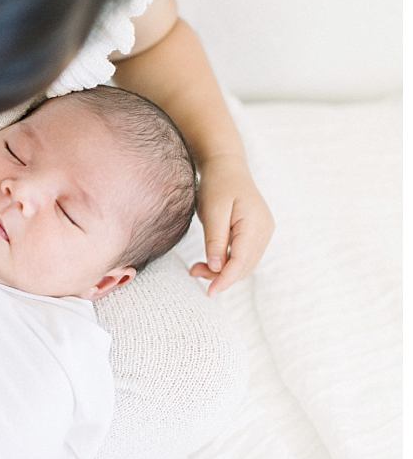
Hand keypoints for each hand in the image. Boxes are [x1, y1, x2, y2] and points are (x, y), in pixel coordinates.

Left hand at [189, 155, 274, 295]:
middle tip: (193, 272)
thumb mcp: (212, 211)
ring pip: (244, 263)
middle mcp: (264, 231)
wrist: (226, 165)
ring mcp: (262, 232)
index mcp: (256, 225)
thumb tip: (217, 268)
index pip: (242, 262)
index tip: (210, 293)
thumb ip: (216, 239)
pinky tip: (209, 261)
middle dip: (221, 276)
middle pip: (244, 266)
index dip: (226, 280)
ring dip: (223, 271)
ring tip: (196, 268)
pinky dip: (227, 262)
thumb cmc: (218, 184)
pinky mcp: (256, 232)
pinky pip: (242, 254)